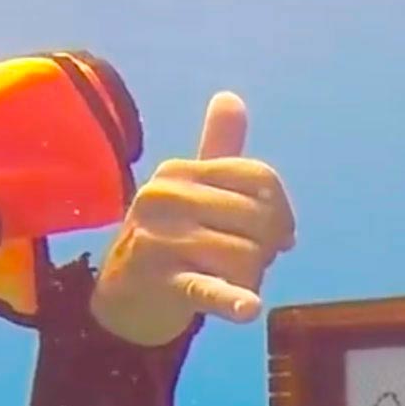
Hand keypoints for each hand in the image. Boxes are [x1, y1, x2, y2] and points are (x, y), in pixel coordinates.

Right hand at [89, 91, 297, 345]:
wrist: (122, 297)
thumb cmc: (167, 240)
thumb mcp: (189, 191)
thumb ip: (215, 149)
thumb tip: (230, 97)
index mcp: (179, 171)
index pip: (260, 179)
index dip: (282, 211)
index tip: (279, 238)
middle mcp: (166, 197)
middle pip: (259, 220)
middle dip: (265, 249)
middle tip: (244, 264)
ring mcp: (161, 240)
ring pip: (247, 258)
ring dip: (249, 280)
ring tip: (226, 284)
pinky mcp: (163, 282)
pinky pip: (208, 288)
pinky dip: (231, 301)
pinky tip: (246, 309)